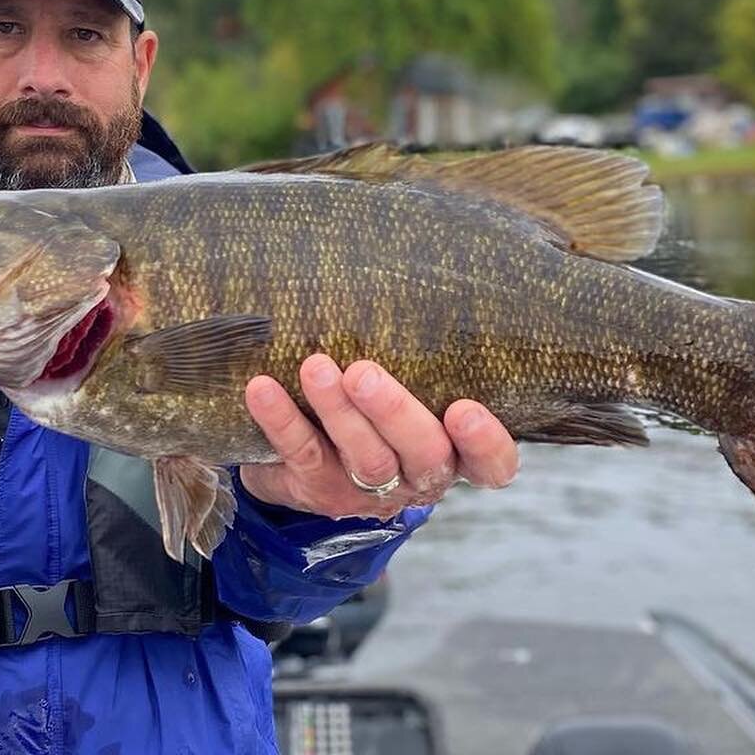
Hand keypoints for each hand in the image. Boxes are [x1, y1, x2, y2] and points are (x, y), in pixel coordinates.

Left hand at [238, 356, 518, 520]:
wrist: (305, 462)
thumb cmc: (376, 405)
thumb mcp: (411, 384)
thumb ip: (422, 353)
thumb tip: (411, 264)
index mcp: (454, 451)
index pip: (492, 465)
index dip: (486, 443)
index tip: (465, 410)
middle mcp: (419, 476)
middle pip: (424, 455)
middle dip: (394, 413)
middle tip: (363, 373)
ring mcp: (369, 490)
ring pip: (365, 459)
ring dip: (339, 412)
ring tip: (315, 367)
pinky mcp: (318, 490)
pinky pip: (302, 454)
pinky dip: (282, 420)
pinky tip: (262, 389)